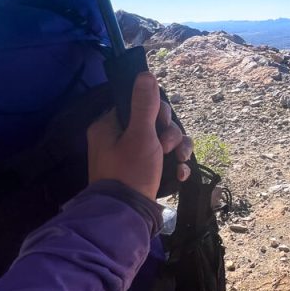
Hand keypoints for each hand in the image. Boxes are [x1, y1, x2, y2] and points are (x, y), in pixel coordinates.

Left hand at [87, 73, 192, 198]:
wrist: (126, 217)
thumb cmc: (130, 172)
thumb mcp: (141, 135)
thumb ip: (145, 105)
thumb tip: (146, 74)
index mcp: (109, 126)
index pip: (137, 104)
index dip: (156, 111)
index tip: (163, 123)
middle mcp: (116, 139)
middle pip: (154, 122)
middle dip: (170, 133)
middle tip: (168, 146)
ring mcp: (129, 156)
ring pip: (162, 140)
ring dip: (177, 148)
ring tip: (179, 161)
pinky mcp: (141, 172)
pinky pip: (162, 159)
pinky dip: (174, 164)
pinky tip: (180, 174)